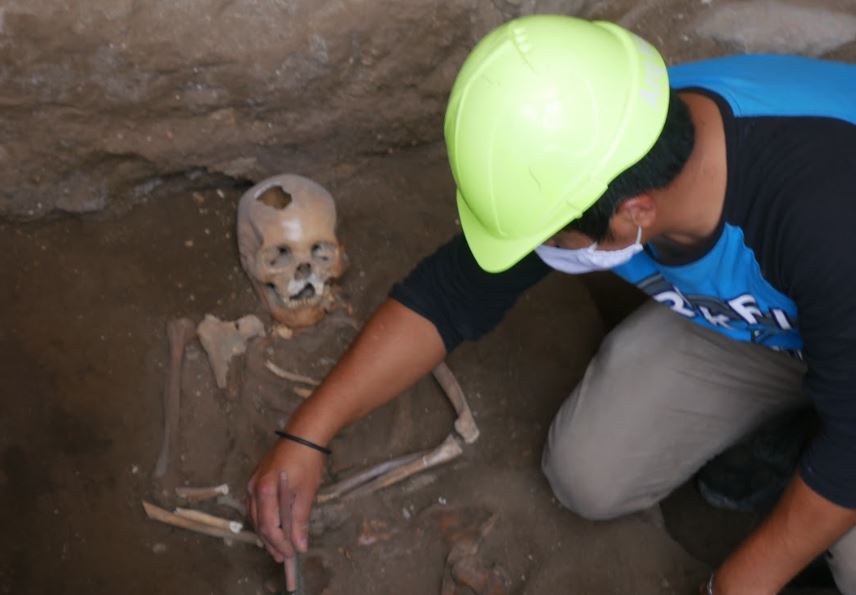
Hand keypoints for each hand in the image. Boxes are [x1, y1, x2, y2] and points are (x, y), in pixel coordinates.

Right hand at [246, 438, 324, 584]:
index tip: (290, 554)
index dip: (279, 543)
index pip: (268, 526)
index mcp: (265, 491)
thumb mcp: (306, 493)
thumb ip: (301, 521)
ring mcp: (253, 482)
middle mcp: (253, 488)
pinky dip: (264, 519)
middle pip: (258, 523)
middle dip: (271, 542)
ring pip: (255, 515)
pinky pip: (256, 505)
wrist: (303, 435)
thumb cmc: (307, 462)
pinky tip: (273, 526)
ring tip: (278, 547)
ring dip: (266, 532)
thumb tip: (300, 545)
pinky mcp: (257, 479)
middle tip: (282, 557)